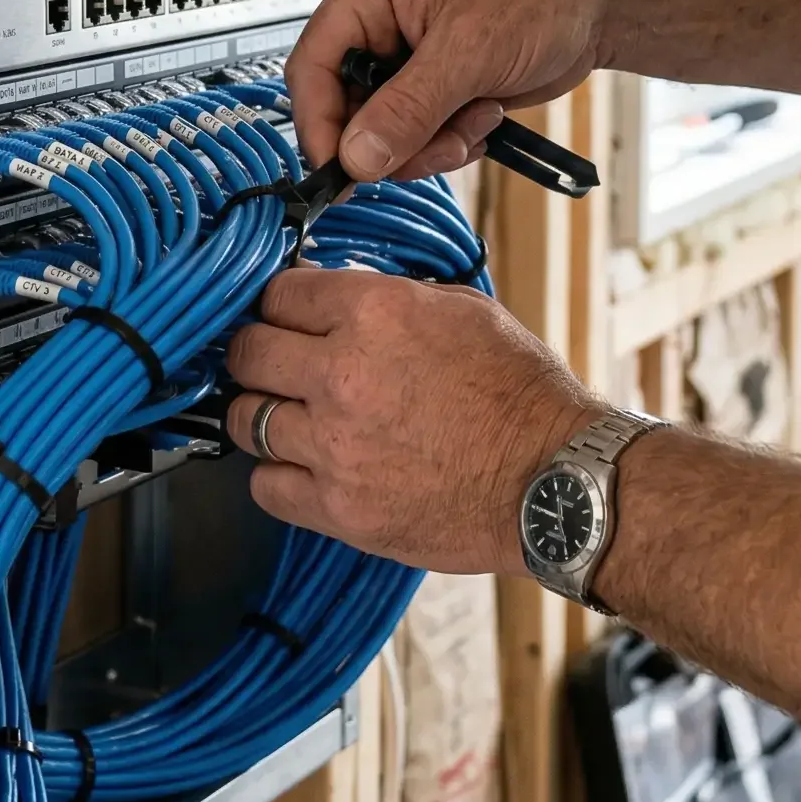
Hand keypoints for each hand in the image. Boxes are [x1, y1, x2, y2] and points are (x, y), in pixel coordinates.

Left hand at [224, 267, 602, 572]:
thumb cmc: (522, 396)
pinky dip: (278, 475)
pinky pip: (267, 486)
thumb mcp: (466, 311)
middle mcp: (342, 375)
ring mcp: (334, 447)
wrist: (554, 481)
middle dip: (257, 354)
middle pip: (247, 354)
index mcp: (375, 314)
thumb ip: (394, 299)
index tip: (285, 317)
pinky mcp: (338, 508)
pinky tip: (305, 468)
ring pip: (246, 420)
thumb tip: (346, 299)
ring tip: (290, 418)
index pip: (279, 294)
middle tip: (273, 364)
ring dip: (263, 414)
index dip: (281, 305)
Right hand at [288, 0, 609, 181]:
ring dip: (430, 144)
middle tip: (438, 145)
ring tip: (475, 116)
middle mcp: (376, 24)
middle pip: (346, 109)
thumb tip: (357, 156)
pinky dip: (448, 142)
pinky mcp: (430, 88)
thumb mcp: (469, 50)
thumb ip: (408, 108)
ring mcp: (403, 60)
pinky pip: (415, 138)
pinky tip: (483, 115)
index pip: (313, 67)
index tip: (342, 172)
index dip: (321, 125)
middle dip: (394, 140)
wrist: (594, 4)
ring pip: (382, 134)